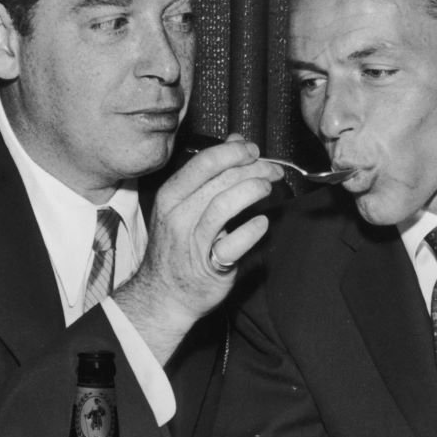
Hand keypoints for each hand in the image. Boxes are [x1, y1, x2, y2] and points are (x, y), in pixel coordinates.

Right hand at [114, 134, 281, 363]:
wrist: (163, 294)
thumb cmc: (177, 246)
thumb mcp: (183, 204)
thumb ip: (210, 172)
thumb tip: (236, 141)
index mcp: (171, 196)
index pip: (203, 163)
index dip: (234, 152)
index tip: (254, 151)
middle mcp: (178, 216)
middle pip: (219, 181)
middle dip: (252, 169)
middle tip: (273, 170)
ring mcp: (193, 242)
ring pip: (224, 205)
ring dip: (252, 191)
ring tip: (268, 188)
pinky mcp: (210, 267)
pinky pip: (233, 244)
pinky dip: (252, 231)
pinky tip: (263, 224)